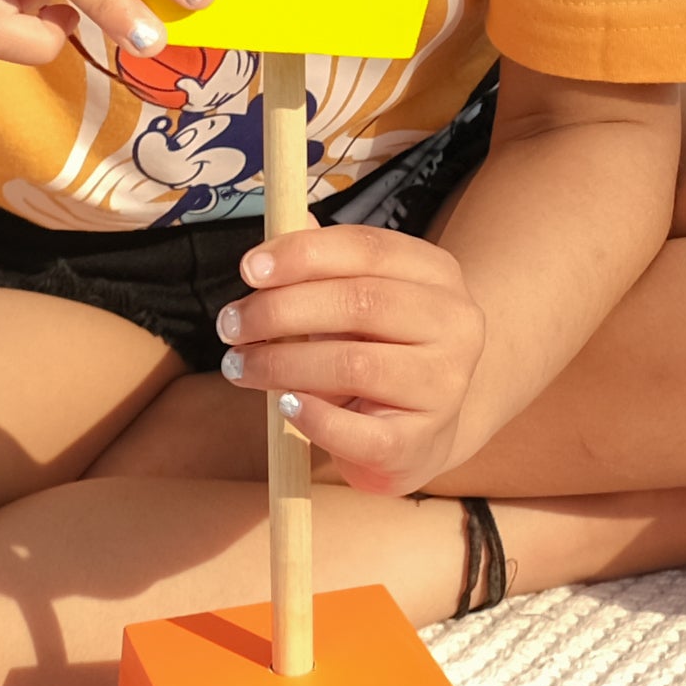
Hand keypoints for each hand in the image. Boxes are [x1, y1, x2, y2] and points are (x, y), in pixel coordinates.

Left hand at [215, 225, 485, 496]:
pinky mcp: (422, 442)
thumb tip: (272, 244)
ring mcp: (444, 386)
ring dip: (282, 364)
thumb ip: (321, 269)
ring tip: (240, 367)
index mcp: (437, 274)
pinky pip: (360, 431)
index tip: (249, 269)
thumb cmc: (380, 352)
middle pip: (360, 302)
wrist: (424, 429)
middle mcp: (454, 324)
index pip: (368, 248)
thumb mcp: (359, 302)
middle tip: (230, 325)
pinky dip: (313, 418)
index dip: (303, 254)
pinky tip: (284, 405)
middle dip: (281, 311)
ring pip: (355, 365)